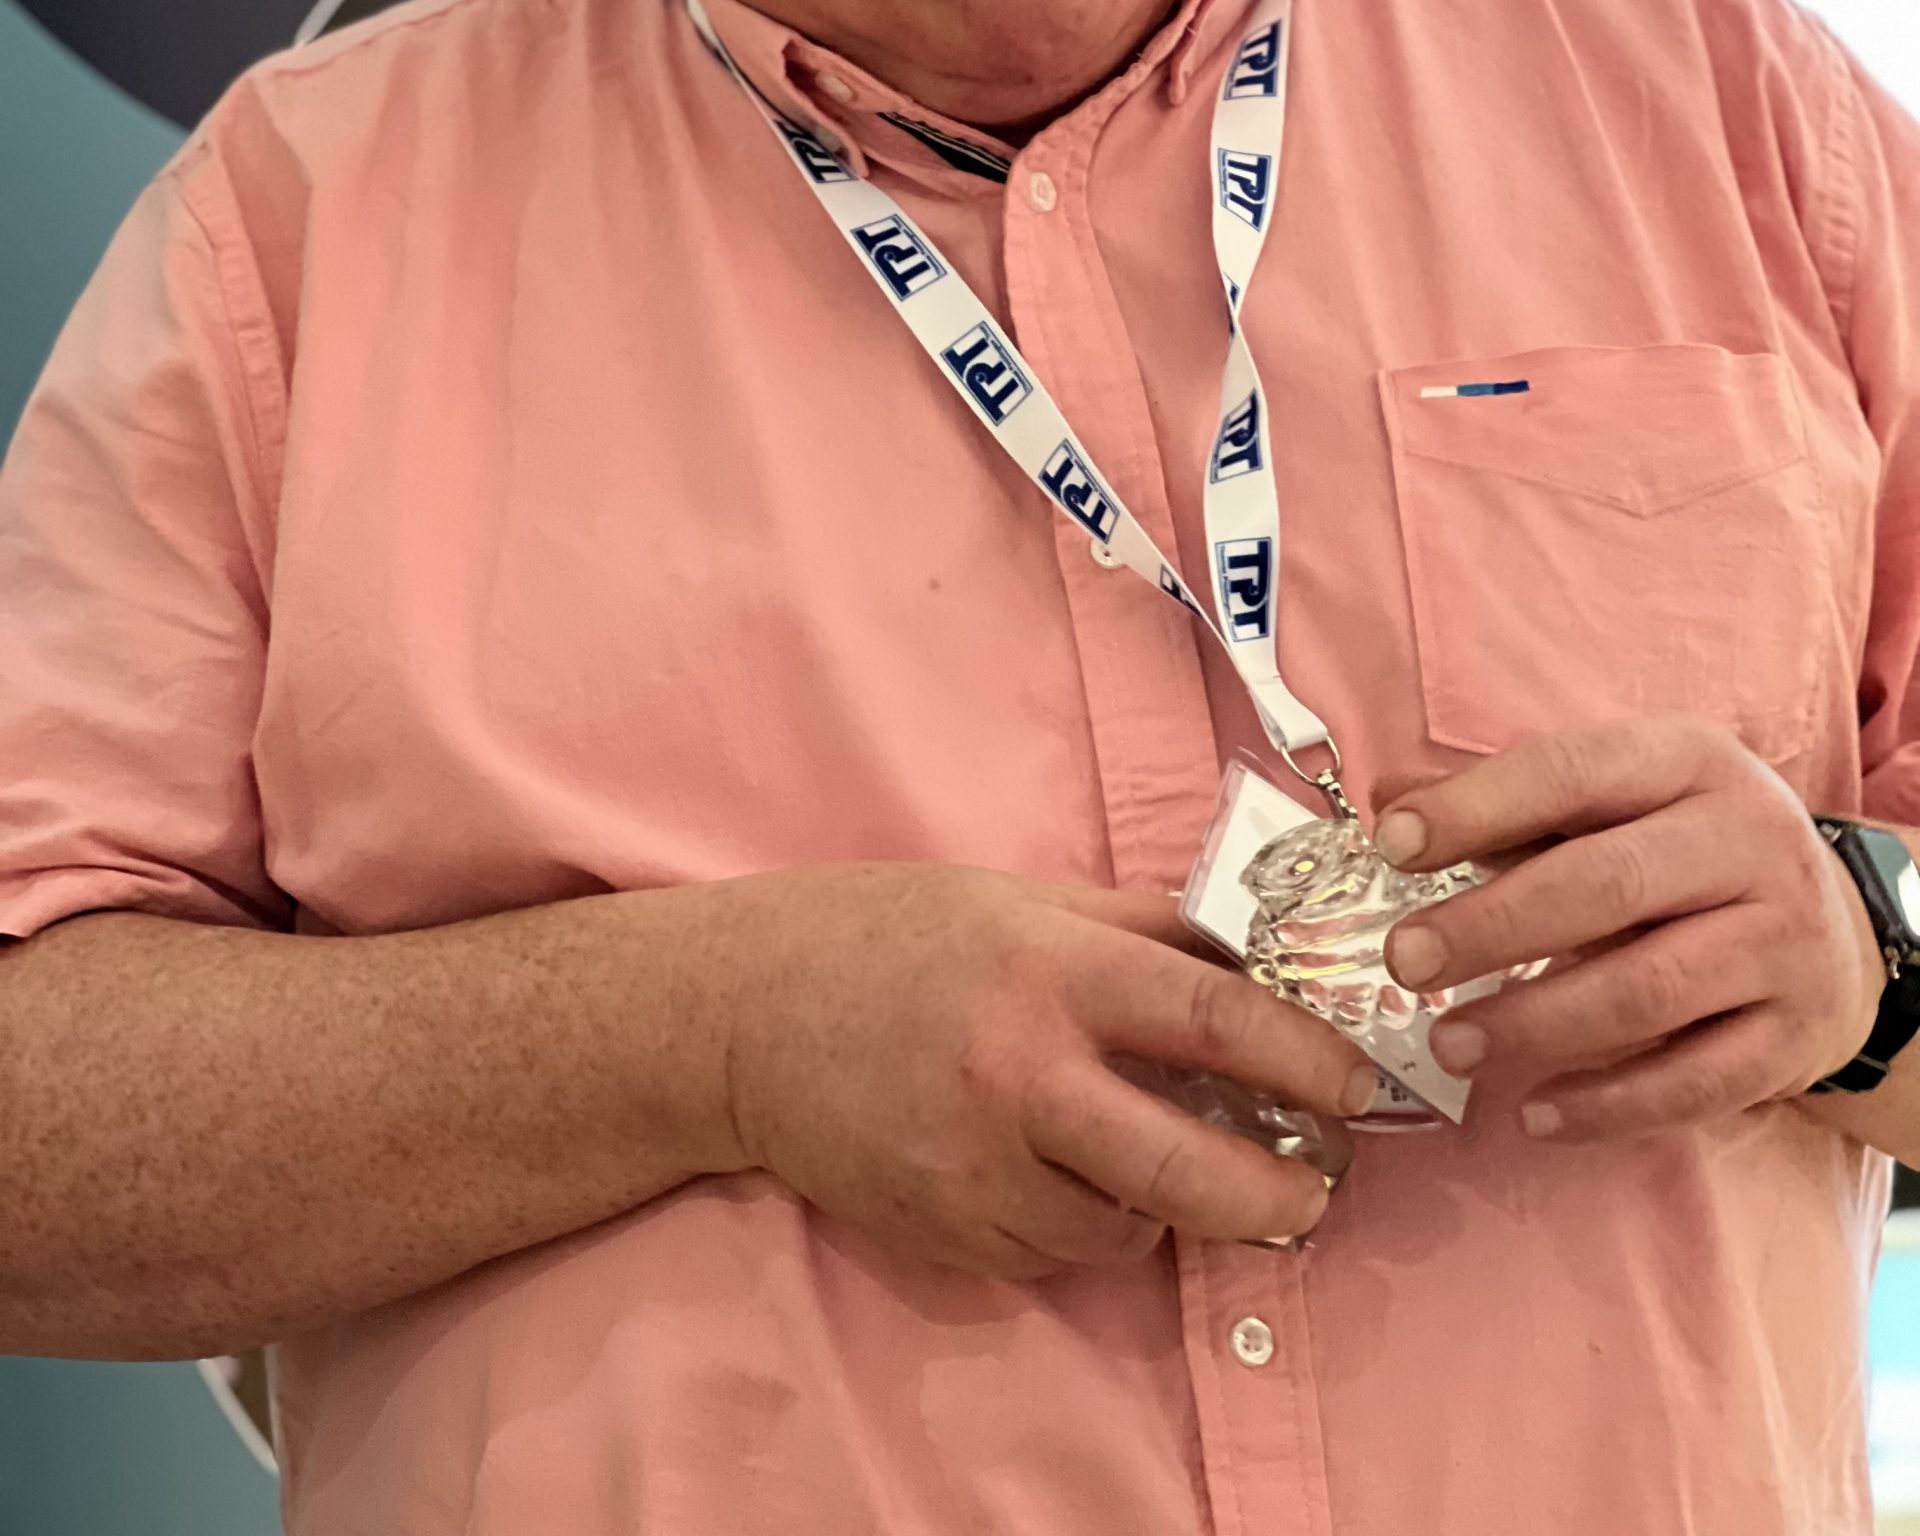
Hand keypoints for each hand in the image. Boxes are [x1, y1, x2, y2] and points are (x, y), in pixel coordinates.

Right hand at [698, 861, 1375, 1278]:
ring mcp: (978, 1164)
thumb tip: (1255, 960)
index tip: (1358, 1082)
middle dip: (1278, 1192)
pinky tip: (1067, 1173)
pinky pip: (1057, 1249)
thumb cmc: (892, 936)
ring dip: (1172, 1208)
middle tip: (1320, 1189)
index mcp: (1049, 967)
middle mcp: (1019, 1071)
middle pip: (1187, 1164)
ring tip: (1173, 1164)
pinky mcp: (946, 1229)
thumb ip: (1136, 930)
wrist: (746, 1013)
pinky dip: (1087, 1224)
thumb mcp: (1021, 899)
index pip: (1211, 1013)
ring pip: (1127, 1225)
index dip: (1303, 1055)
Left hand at [1371, 718, 1885, 1142]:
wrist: (1840, 934)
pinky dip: (1609, 1104)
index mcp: (1690, 761)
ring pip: (1647, 990)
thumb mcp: (1618, 798)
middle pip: (1607, 885)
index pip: (1572, 773)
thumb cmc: (1685, 852)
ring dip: (1536, 1022)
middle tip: (1406, 960)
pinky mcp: (1794, 1036)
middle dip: (1493, 926)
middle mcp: (1748, 843)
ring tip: (1451, 1042)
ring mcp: (1782, 942)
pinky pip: (1695, 1082)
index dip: (1477, 808)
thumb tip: (1387, 803)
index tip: (1393, 845)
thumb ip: (1509, 803)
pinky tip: (1536, 1112)